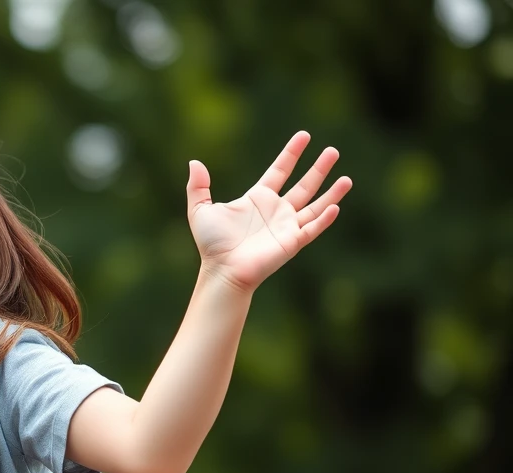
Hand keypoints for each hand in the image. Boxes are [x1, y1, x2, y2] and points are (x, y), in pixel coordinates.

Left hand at [186, 131, 351, 291]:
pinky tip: (336, 206)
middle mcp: (276, 210)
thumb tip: (194, 163)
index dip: (291, 153)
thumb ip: (198, 186)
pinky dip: (325, 218)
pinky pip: (313, 228)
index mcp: (258, 199)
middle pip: (304, 185)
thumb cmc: (212, 243)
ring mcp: (286, 226)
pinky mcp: (292, 242)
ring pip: (315, 205)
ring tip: (347, 178)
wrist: (222, 269)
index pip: (279, 170)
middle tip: (332, 150)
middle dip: (319, 168)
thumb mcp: (200, 210)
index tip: (304, 136)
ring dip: (331, 192)